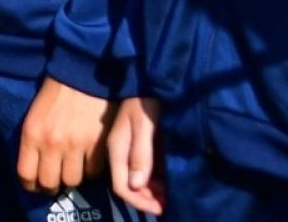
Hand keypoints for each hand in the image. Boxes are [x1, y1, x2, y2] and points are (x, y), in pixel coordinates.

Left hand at [17, 76, 112, 194]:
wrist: (84, 71)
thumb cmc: (56, 91)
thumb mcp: (34, 114)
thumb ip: (33, 141)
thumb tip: (35, 169)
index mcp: (32, 134)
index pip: (25, 175)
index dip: (30, 185)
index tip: (35, 184)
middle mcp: (52, 143)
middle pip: (50, 183)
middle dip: (51, 185)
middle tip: (55, 179)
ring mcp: (77, 145)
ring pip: (73, 181)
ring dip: (72, 177)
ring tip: (73, 167)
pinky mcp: (98, 145)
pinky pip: (94, 172)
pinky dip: (91, 169)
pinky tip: (88, 159)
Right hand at [108, 96, 165, 214]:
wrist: (148, 79)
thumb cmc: (145, 101)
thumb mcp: (144, 126)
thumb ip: (141, 154)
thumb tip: (137, 185)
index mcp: (117, 150)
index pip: (122, 187)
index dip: (139, 202)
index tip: (160, 208)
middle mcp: (120, 153)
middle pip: (129, 186)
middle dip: (148, 198)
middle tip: (169, 203)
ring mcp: (128, 149)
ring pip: (137, 179)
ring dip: (153, 190)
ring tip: (171, 194)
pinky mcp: (138, 145)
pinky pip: (143, 168)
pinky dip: (155, 178)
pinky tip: (168, 180)